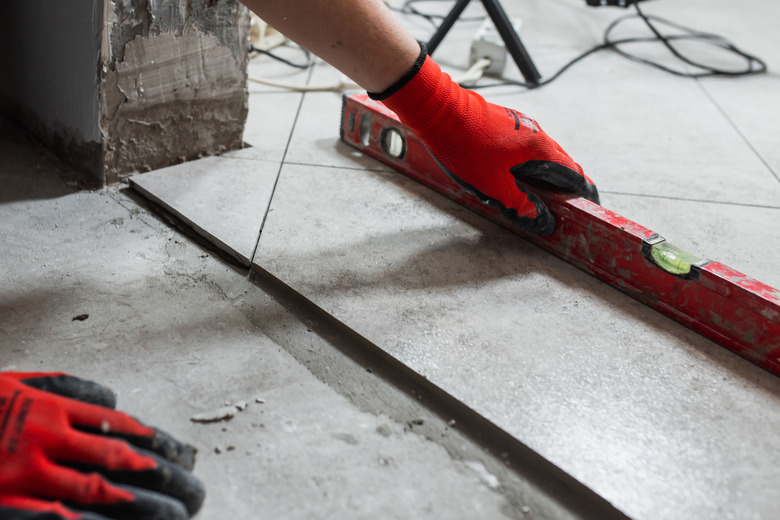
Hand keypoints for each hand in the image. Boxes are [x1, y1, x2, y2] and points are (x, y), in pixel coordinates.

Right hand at [0, 372, 204, 519]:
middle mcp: (43, 441)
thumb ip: (66, 390)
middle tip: (195, 491)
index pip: (120, 426)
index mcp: (49, 408)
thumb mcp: (19, 384)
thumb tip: (112, 402)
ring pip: (99, 495)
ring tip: (177, 515)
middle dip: (165, 477)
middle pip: (120, 461)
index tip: (186, 455)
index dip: (158, 443)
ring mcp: (23, 478)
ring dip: (144, 506)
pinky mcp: (9, 505)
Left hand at [377, 53, 598, 234]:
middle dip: (562, 183)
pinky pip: (525, 145)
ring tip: (538, 191)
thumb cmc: (467, 146)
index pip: (571, 172)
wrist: (442, 111)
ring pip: (540, 152)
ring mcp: (520, 124)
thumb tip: (538, 217)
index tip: (588, 201)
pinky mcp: (506, 122)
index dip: (582, 190)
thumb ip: (518, 202)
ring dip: (543, 172)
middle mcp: (535, 132)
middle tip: (562, 201)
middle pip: (559, 161)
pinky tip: (513, 172)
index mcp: (539, 147)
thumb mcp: (493, 184)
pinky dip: (527, 161)